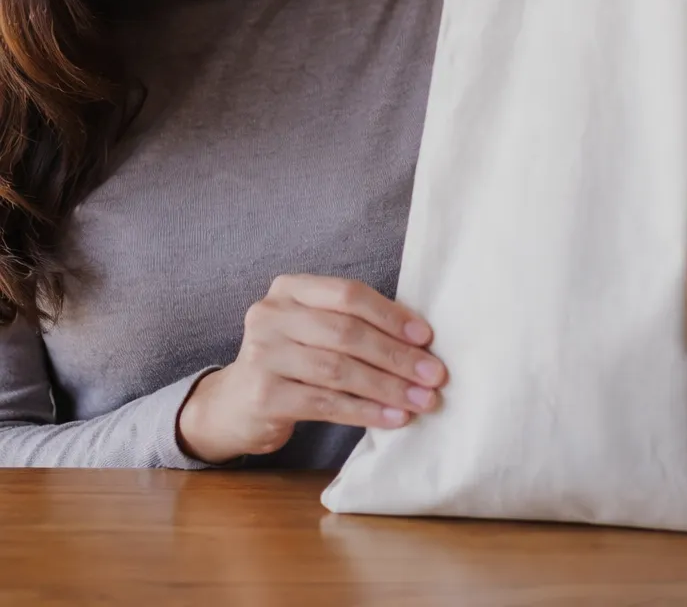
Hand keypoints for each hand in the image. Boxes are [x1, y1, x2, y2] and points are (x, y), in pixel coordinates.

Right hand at [177, 276, 447, 464]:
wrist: (233, 405)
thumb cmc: (292, 361)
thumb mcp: (315, 330)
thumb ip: (355, 324)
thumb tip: (420, 340)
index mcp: (290, 288)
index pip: (348, 294)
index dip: (391, 315)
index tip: (426, 337)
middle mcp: (270, 315)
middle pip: (346, 333)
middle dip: (396, 356)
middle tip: (434, 375)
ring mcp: (262, 354)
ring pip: (339, 370)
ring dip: (387, 387)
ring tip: (422, 400)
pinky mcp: (262, 395)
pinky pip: (325, 403)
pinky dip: (365, 412)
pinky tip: (393, 418)